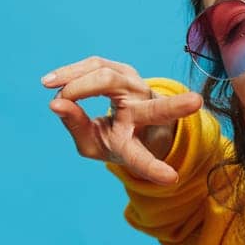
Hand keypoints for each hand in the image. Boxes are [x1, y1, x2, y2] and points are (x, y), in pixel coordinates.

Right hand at [40, 56, 202, 184]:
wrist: (126, 116)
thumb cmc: (112, 138)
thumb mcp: (92, 145)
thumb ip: (76, 127)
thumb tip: (56, 103)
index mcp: (139, 140)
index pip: (143, 156)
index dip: (153, 168)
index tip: (172, 179)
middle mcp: (145, 111)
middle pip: (153, 110)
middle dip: (175, 107)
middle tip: (196, 102)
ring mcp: (137, 86)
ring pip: (107, 77)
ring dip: (77, 81)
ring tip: (49, 85)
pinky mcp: (123, 68)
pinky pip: (95, 65)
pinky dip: (72, 72)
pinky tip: (51, 81)